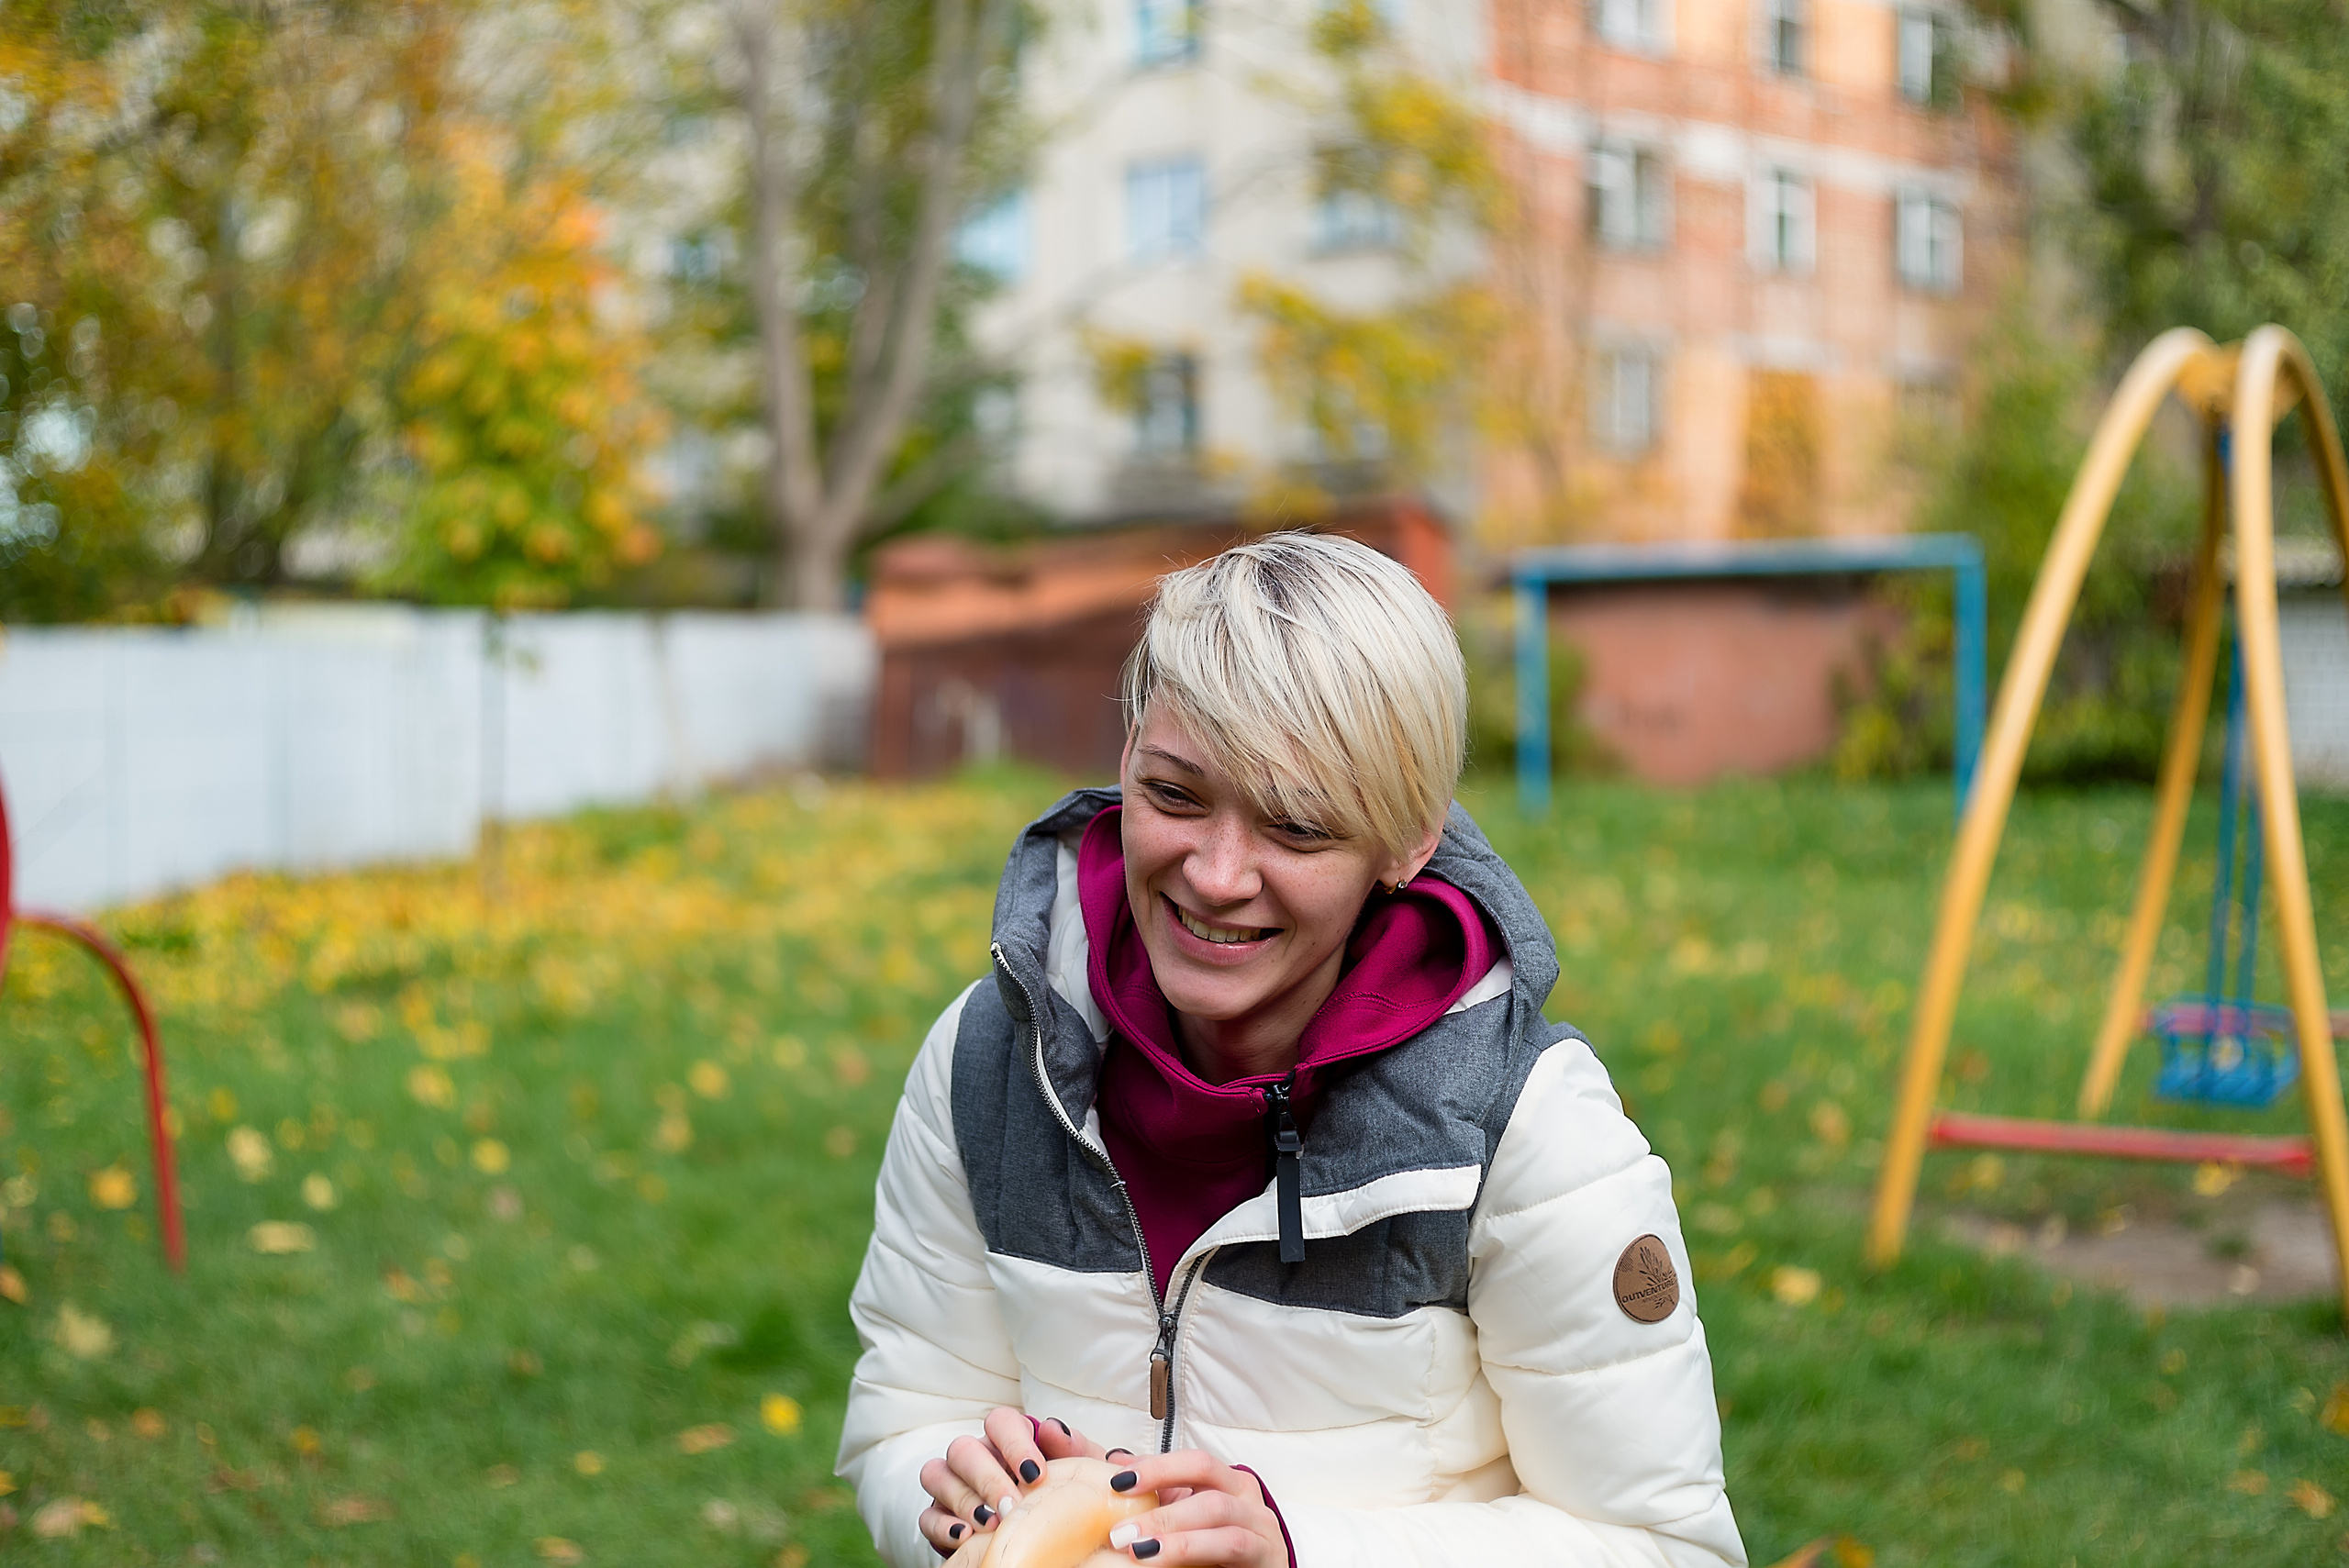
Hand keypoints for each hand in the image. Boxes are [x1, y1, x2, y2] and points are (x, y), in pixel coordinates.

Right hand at [917, 1406, 1120, 1556]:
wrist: (1048, 1531)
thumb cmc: (1063, 1493)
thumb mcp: (1078, 1473)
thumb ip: (1075, 1448)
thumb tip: (1054, 1428)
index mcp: (1009, 1438)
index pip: (1000, 1421)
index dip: (1014, 1443)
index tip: (1035, 1475)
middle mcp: (976, 1455)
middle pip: (963, 1448)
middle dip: (986, 1478)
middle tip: (1011, 1507)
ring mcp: (953, 1483)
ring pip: (937, 1474)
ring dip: (963, 1500)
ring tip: (991, 1525)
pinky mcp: (939, 1515)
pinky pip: (927, 1515)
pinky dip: (942, 1526)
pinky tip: (965, 1537)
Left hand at [1099, 1450, 1287, 1566]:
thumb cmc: (1222, 1551)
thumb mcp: (1189, 1518)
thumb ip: (1158, 1490)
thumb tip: (1117, 1460)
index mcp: (1227, 1481)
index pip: (1192, 1460)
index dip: (1156, 1467)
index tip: (1117, 1483)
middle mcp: (1245, 1496)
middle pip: (1204, 1473)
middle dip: (1158, 1493)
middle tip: (1121, 1527)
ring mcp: (1258, 1523)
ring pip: (1216, 1510)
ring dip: (1173, 1527)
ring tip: (1138, 1548)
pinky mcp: (1264, 1553)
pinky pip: (1231, 1543)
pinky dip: (1193, 1547)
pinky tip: (1165, 1559)